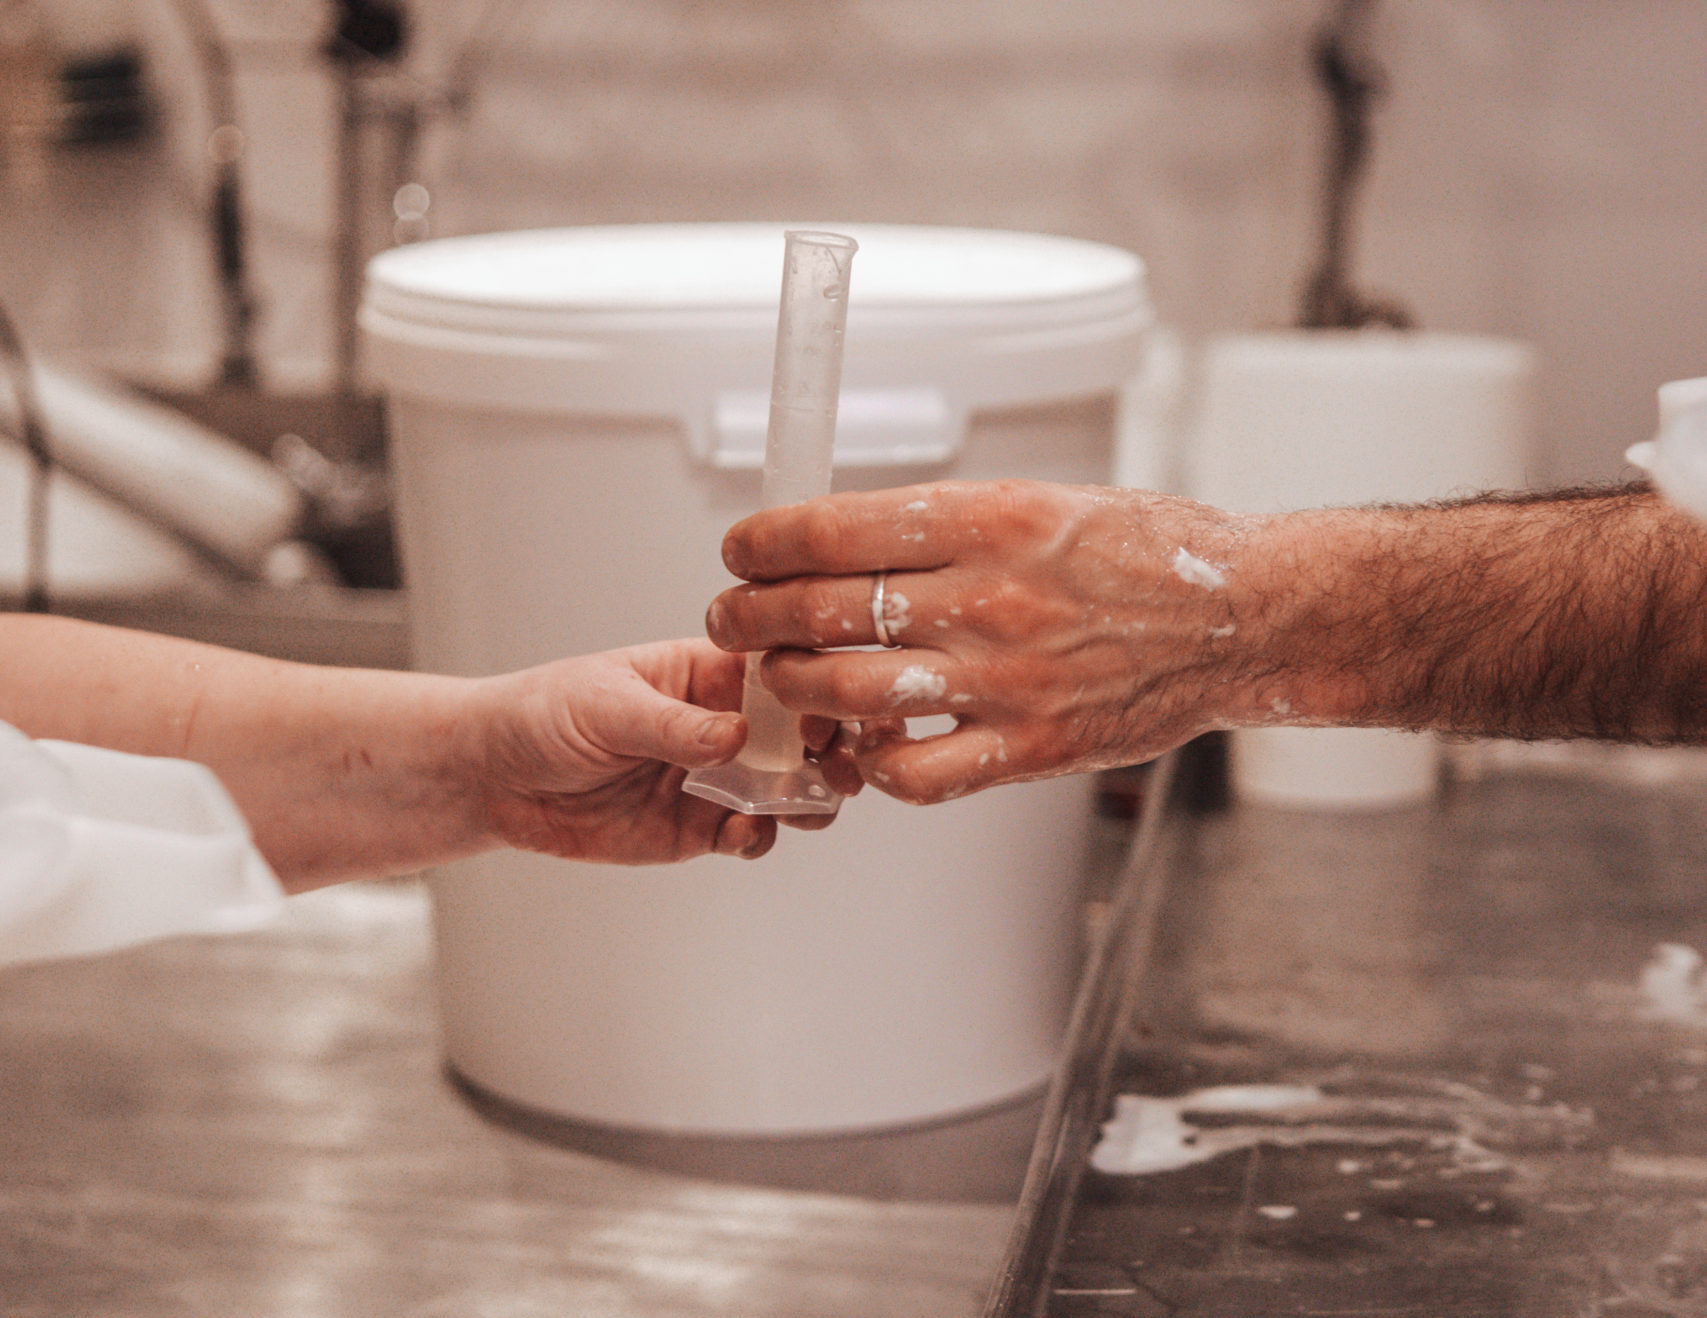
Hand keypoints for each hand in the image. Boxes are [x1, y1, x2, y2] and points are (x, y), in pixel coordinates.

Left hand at [467, 639, 857, 864]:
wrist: (492, 777)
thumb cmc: (543, 714)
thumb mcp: (606, 706)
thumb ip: (672, 724)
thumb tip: (736, 736)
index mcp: (707, 672)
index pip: (780, 671)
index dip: (816, 686)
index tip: (831, 708)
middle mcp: (723, 723)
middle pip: (803, 732)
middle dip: (835, 748)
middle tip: (847, 767)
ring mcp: (715, 778)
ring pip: (790, 788)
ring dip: (811, 797)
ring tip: (809, 805)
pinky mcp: (696, 828)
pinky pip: (749, 835)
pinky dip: (761, 837)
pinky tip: (746, 833)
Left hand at [706, 480, 1269, 803]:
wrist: (1240, 619)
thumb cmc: (1146, 554)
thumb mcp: (1044, 501)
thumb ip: (948, 524)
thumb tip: (848, 540)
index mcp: (992, 518)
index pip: (836, 529)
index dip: (767, 542)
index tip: (742, 548)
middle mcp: (992, 597)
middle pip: (823, 611)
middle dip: (752, 615)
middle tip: (732, 615)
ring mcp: (1009, 679)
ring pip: (850, 691)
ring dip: (792, 684)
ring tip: (777, 674)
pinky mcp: (1031, 747)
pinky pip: (916, 773)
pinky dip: (871, 764)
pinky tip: (864, 743)